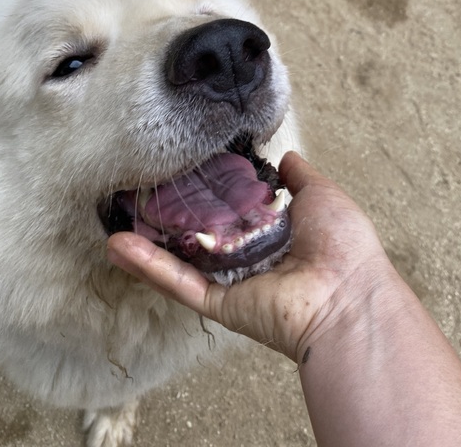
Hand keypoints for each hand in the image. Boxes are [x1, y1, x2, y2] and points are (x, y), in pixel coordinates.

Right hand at [107, 151, 393, 362]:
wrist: (348, 294)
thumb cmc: (343, 243)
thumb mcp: (321, 195)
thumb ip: (299, 176)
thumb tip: (286, 156)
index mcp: (274, 231)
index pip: (232, 209)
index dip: (207, 192)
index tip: (181, 171)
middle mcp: (250, 256)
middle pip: (201, 235)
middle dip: (169, 218)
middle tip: (137, 196)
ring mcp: (233, 281)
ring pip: (182, 260)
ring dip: (146, 246)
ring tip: (113, 224)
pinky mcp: (221, 303)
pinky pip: (181, 283)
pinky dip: (150, 267)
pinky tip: (119, 248)